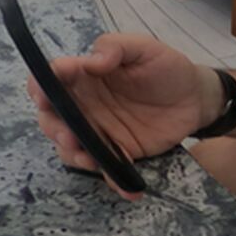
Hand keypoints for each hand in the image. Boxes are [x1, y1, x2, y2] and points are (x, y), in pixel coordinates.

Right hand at [26, 33, 209, 200]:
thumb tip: (91, 62)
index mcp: (83, 76)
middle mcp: (84, 105)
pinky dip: (113, 181)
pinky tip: (128, 189)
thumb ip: (116, 47)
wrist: (196, 98)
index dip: (39, 87)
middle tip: (68, 135)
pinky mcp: (119, 152)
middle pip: (52, 118)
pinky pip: (108, 168)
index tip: (43, 96)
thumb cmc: (167, 67)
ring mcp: (99, 131)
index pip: (51, 79)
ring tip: (88, 159)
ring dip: (72, 154)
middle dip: (53, 127)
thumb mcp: (144, 48)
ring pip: (70, 146)